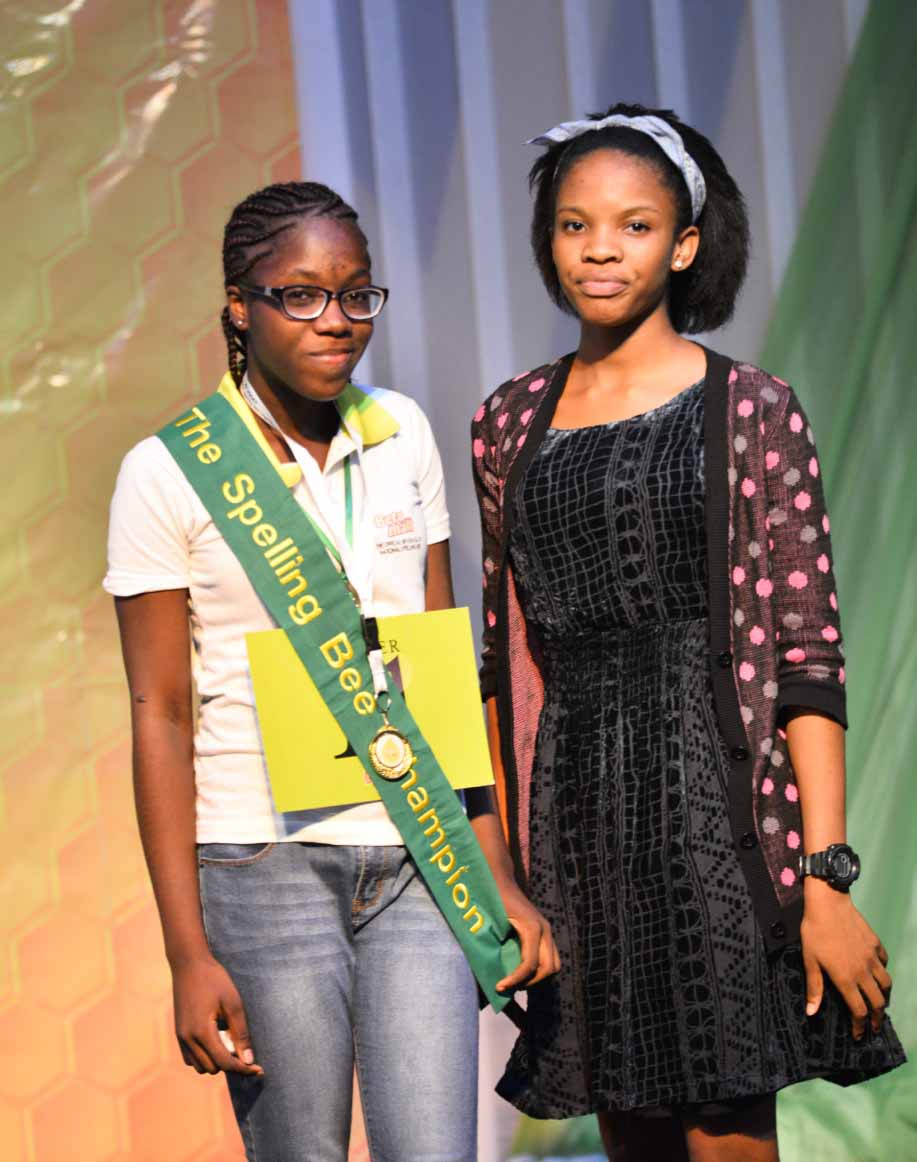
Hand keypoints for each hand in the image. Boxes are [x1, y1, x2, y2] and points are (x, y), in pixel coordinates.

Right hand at [172, 954, 263, 1075]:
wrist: (189, 964)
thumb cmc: (214, 980)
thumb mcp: (233, 1003)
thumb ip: (240, 1033)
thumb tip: (248, 1060)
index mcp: (202, 1032)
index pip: (225, 1062)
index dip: (243, 1068)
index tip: (258, 1069)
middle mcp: (188, 1039)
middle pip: (212, 1068)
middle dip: (230, 1063)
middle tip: (241, 1046)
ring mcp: (181, 1037)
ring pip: (200, 1066)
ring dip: (216, 1061)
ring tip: (227, 1041)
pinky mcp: (178, 1034)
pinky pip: (191, 1058)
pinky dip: (204, 1057)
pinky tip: (215, 1041)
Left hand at [495, 879, 560, 992]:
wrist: (501, 880)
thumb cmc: (493, 900)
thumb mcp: (493, 921)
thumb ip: (496, 943)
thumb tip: (492, 971)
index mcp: (532, 928)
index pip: (530, 964)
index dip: (515, 979)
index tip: (500, 987)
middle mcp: (544, 930)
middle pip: (548, 968)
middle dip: (530, 981)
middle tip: (509, 986)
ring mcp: (547, 930)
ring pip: (554, 964)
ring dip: (537, 977)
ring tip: (517, 980)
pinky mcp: (545, 932)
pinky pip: (550, 956)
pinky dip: (539, 968)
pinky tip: (522, 970)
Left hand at [800, 878, 891, 1038]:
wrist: (828, 903)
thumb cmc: (814, 931)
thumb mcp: (809, 960)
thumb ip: (814, 988)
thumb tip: (811, 1013)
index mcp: (845, 978)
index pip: (858, 1011)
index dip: (860, 1027)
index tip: (859, 1035)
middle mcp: (863, 971)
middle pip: (877, 1002)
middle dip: (877, 1018)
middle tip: (874, 1026)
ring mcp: (872, 957)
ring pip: (886, 983)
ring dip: (884, 996)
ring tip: (879, 1002)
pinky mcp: (875, 944)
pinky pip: (884, 962)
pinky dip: (883, 971)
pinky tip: (877, 972)